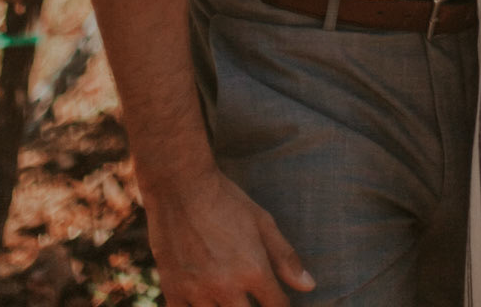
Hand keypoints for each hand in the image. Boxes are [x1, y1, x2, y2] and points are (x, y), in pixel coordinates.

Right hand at [143, 165, 313, 306]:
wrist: (179, 185)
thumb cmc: (225, 200)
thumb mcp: (262, 222)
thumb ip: (285, 257)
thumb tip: (309, 287)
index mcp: (254, 270)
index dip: (280, 305)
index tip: (275, 299)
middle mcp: (227, 286)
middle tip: (249, 296)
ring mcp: (197, 292)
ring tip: (227, 296)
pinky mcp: (172, 291)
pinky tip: (202, 300)